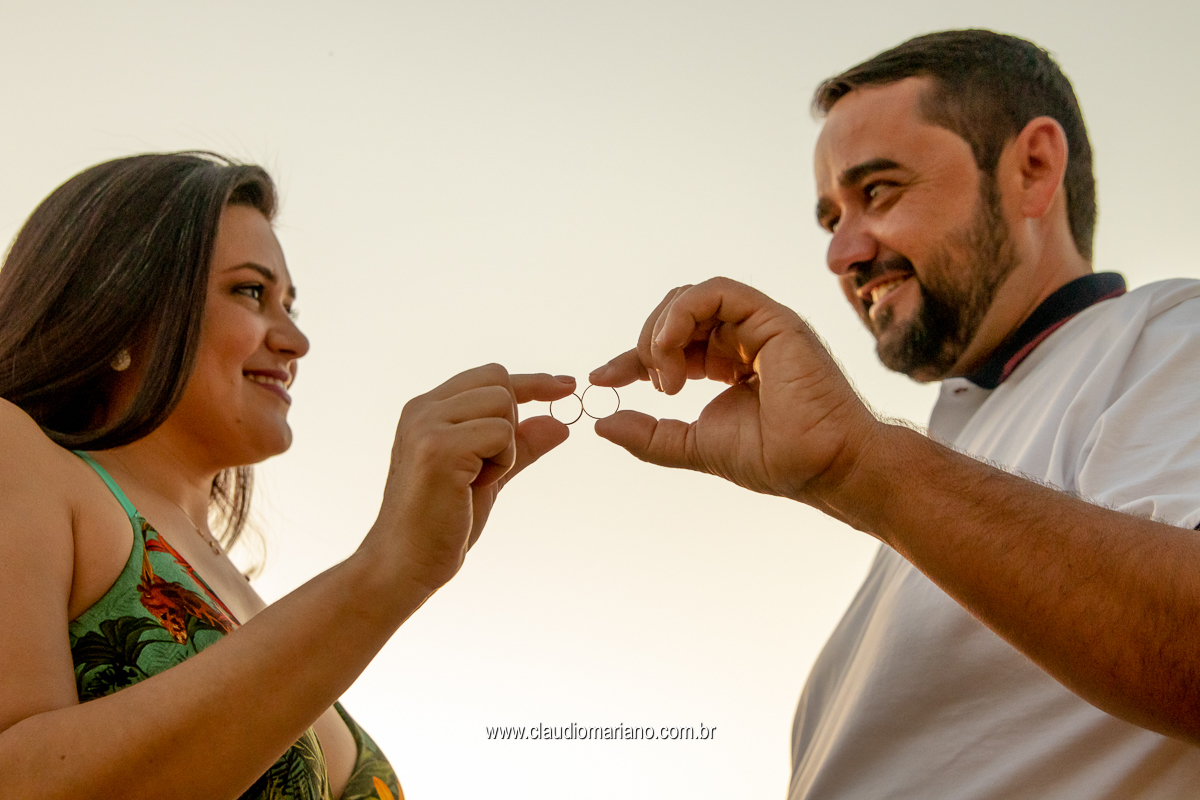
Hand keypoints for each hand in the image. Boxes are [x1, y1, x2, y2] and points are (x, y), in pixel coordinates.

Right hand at [369, 365, 575, 591]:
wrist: (404, 564)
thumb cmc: (442, 524)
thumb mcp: (489, 476)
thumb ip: (519, 447)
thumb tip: (560, 424)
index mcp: (427, 410)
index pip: (488, 376)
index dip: (532, 381)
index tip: (567, 386)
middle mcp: (423, 409)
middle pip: (499, 381)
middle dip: (511, 420)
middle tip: (489, 464)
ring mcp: (428, 425)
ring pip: (503, 403)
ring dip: (505, 445)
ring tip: (476, 478)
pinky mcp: (439, 448)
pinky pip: (501, 433)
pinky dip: (501, 461)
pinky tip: (473, 485)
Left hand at [589, 278, 878, 507]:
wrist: (825, 467)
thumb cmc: (776, 459)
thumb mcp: (695, 445)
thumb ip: (651, 435)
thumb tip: (602, 424)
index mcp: (730, 362)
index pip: (671, 344)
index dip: (631, 359)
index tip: (602, 381)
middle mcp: (744, 338)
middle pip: (675, 313)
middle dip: (647, 344)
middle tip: (652, 385)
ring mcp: (759, 325)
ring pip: (690, 297)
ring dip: (662, 332)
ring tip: (667, 378)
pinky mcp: (772, 318)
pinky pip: (716, 291)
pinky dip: (682, 315)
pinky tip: (671, 353)